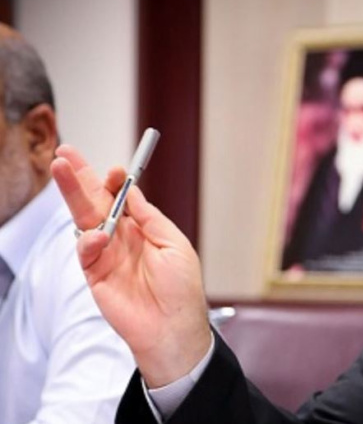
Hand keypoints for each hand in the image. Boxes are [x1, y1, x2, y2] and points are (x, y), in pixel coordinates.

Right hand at [50, 144, 211, 387]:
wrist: (173, 328)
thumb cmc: (182, 289)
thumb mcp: (174, 244)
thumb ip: (149, 217)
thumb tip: (130, 191)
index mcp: (144, 228)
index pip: (122, 198)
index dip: (115, 181)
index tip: (115, 169)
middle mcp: (122, 238)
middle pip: (95, 202)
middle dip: (79, 178)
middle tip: (65, 154)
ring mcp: (106, 255)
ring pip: (83, 219)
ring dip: (72, 194)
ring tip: (61, 169)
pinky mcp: (94, 275)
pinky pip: (84, 251)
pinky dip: (88, 240)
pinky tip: (97, 236)